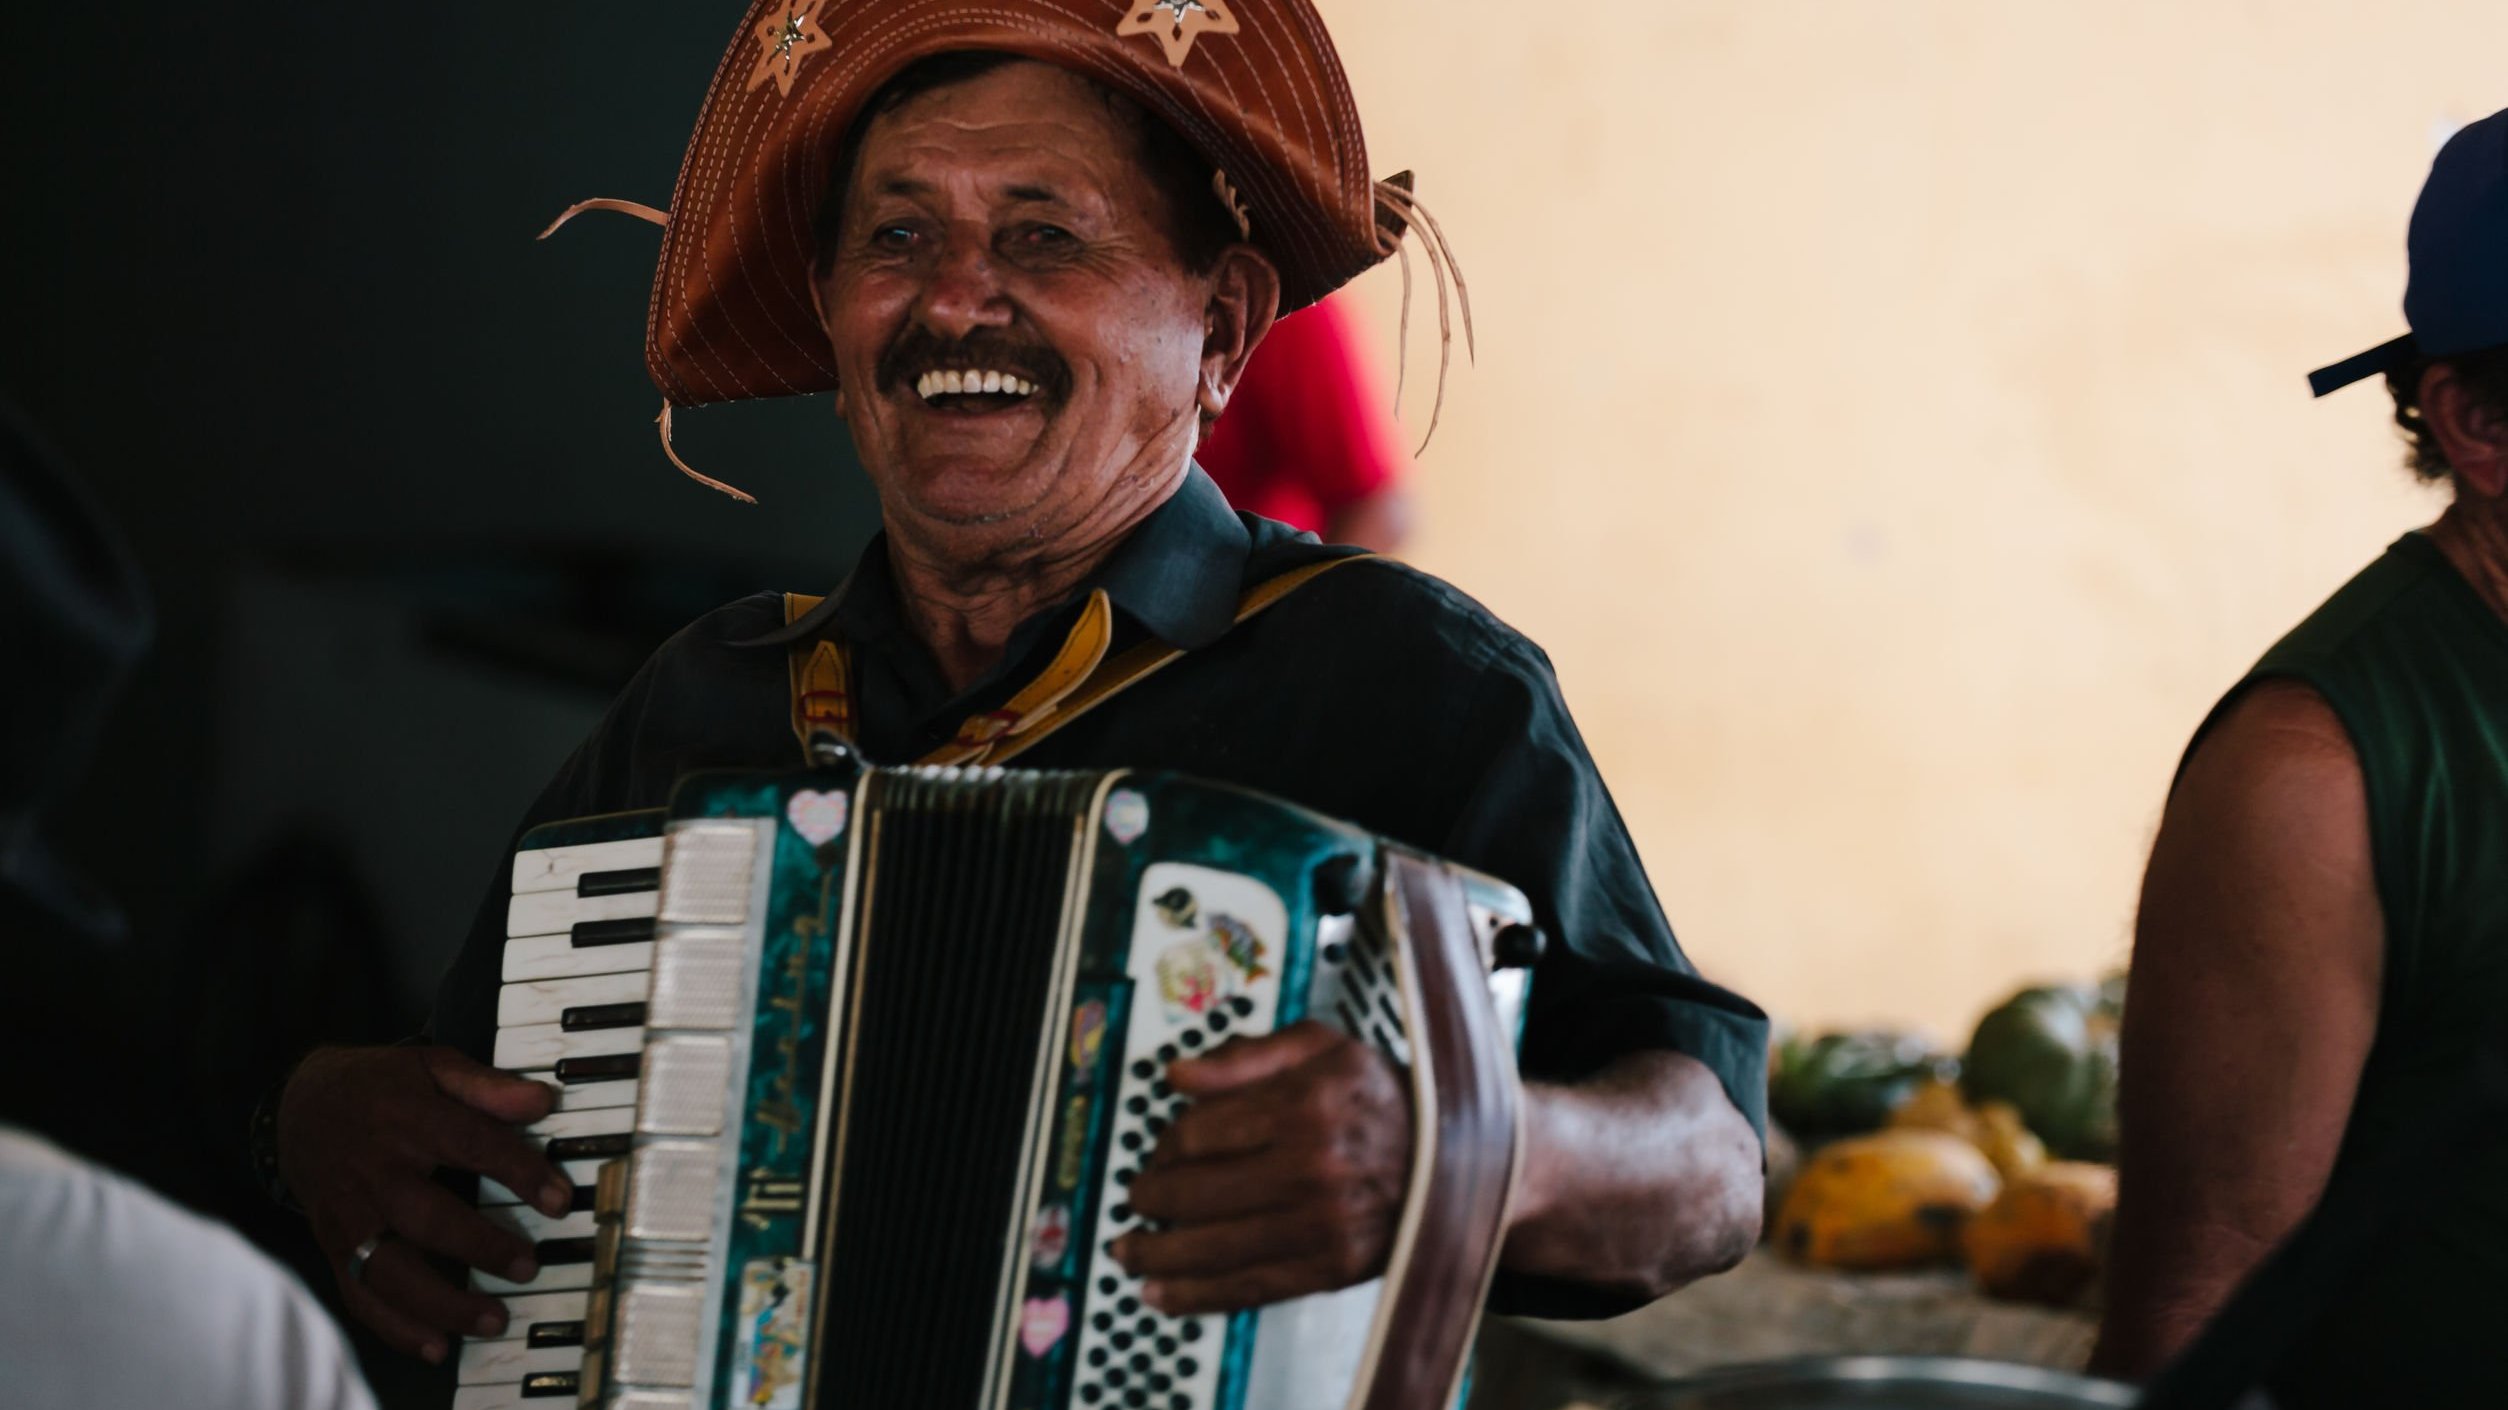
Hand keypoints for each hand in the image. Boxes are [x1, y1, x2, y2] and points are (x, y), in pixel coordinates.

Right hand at [277, 1044, 571, 1362]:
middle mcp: (376, 1173)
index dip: (519, 1173)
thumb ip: (486, 1086)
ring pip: (391, 1268)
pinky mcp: (333, 1246)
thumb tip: (542, 1101)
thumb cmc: (380, 1086)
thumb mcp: (432, 1066)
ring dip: (442, 1302)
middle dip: (480, 1246)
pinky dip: (395, 1327)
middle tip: (528, 1266)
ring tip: (492, 1319)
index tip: (561, 1201)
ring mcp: (350, 1215)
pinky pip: (360, 1294)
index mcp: (408, 1121)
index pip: (472, 1146)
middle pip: (428, 1217)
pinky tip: (435, 1345)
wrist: (299, 1104)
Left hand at [1114, 1020, 1411, 1314]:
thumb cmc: (1379, 1096)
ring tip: (1127, 1254)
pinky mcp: (1329, 1267)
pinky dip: (1197, 1296)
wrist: (1454, 1158)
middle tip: (1135, 1200)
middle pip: (1195, 1192)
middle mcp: (1310, 1167)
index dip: (1165, 1144)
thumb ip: (1246, 1056)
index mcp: (1303, 1104)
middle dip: (1150, 1199)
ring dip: (1157, 1255)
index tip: (1158, 1151)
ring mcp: (1320, 1224)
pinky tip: (1162, 1294)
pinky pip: (1248, 1287)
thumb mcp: (1322, 1047)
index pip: (1200, 1132)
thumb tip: (1176, 1074)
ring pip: (1212, 1247)